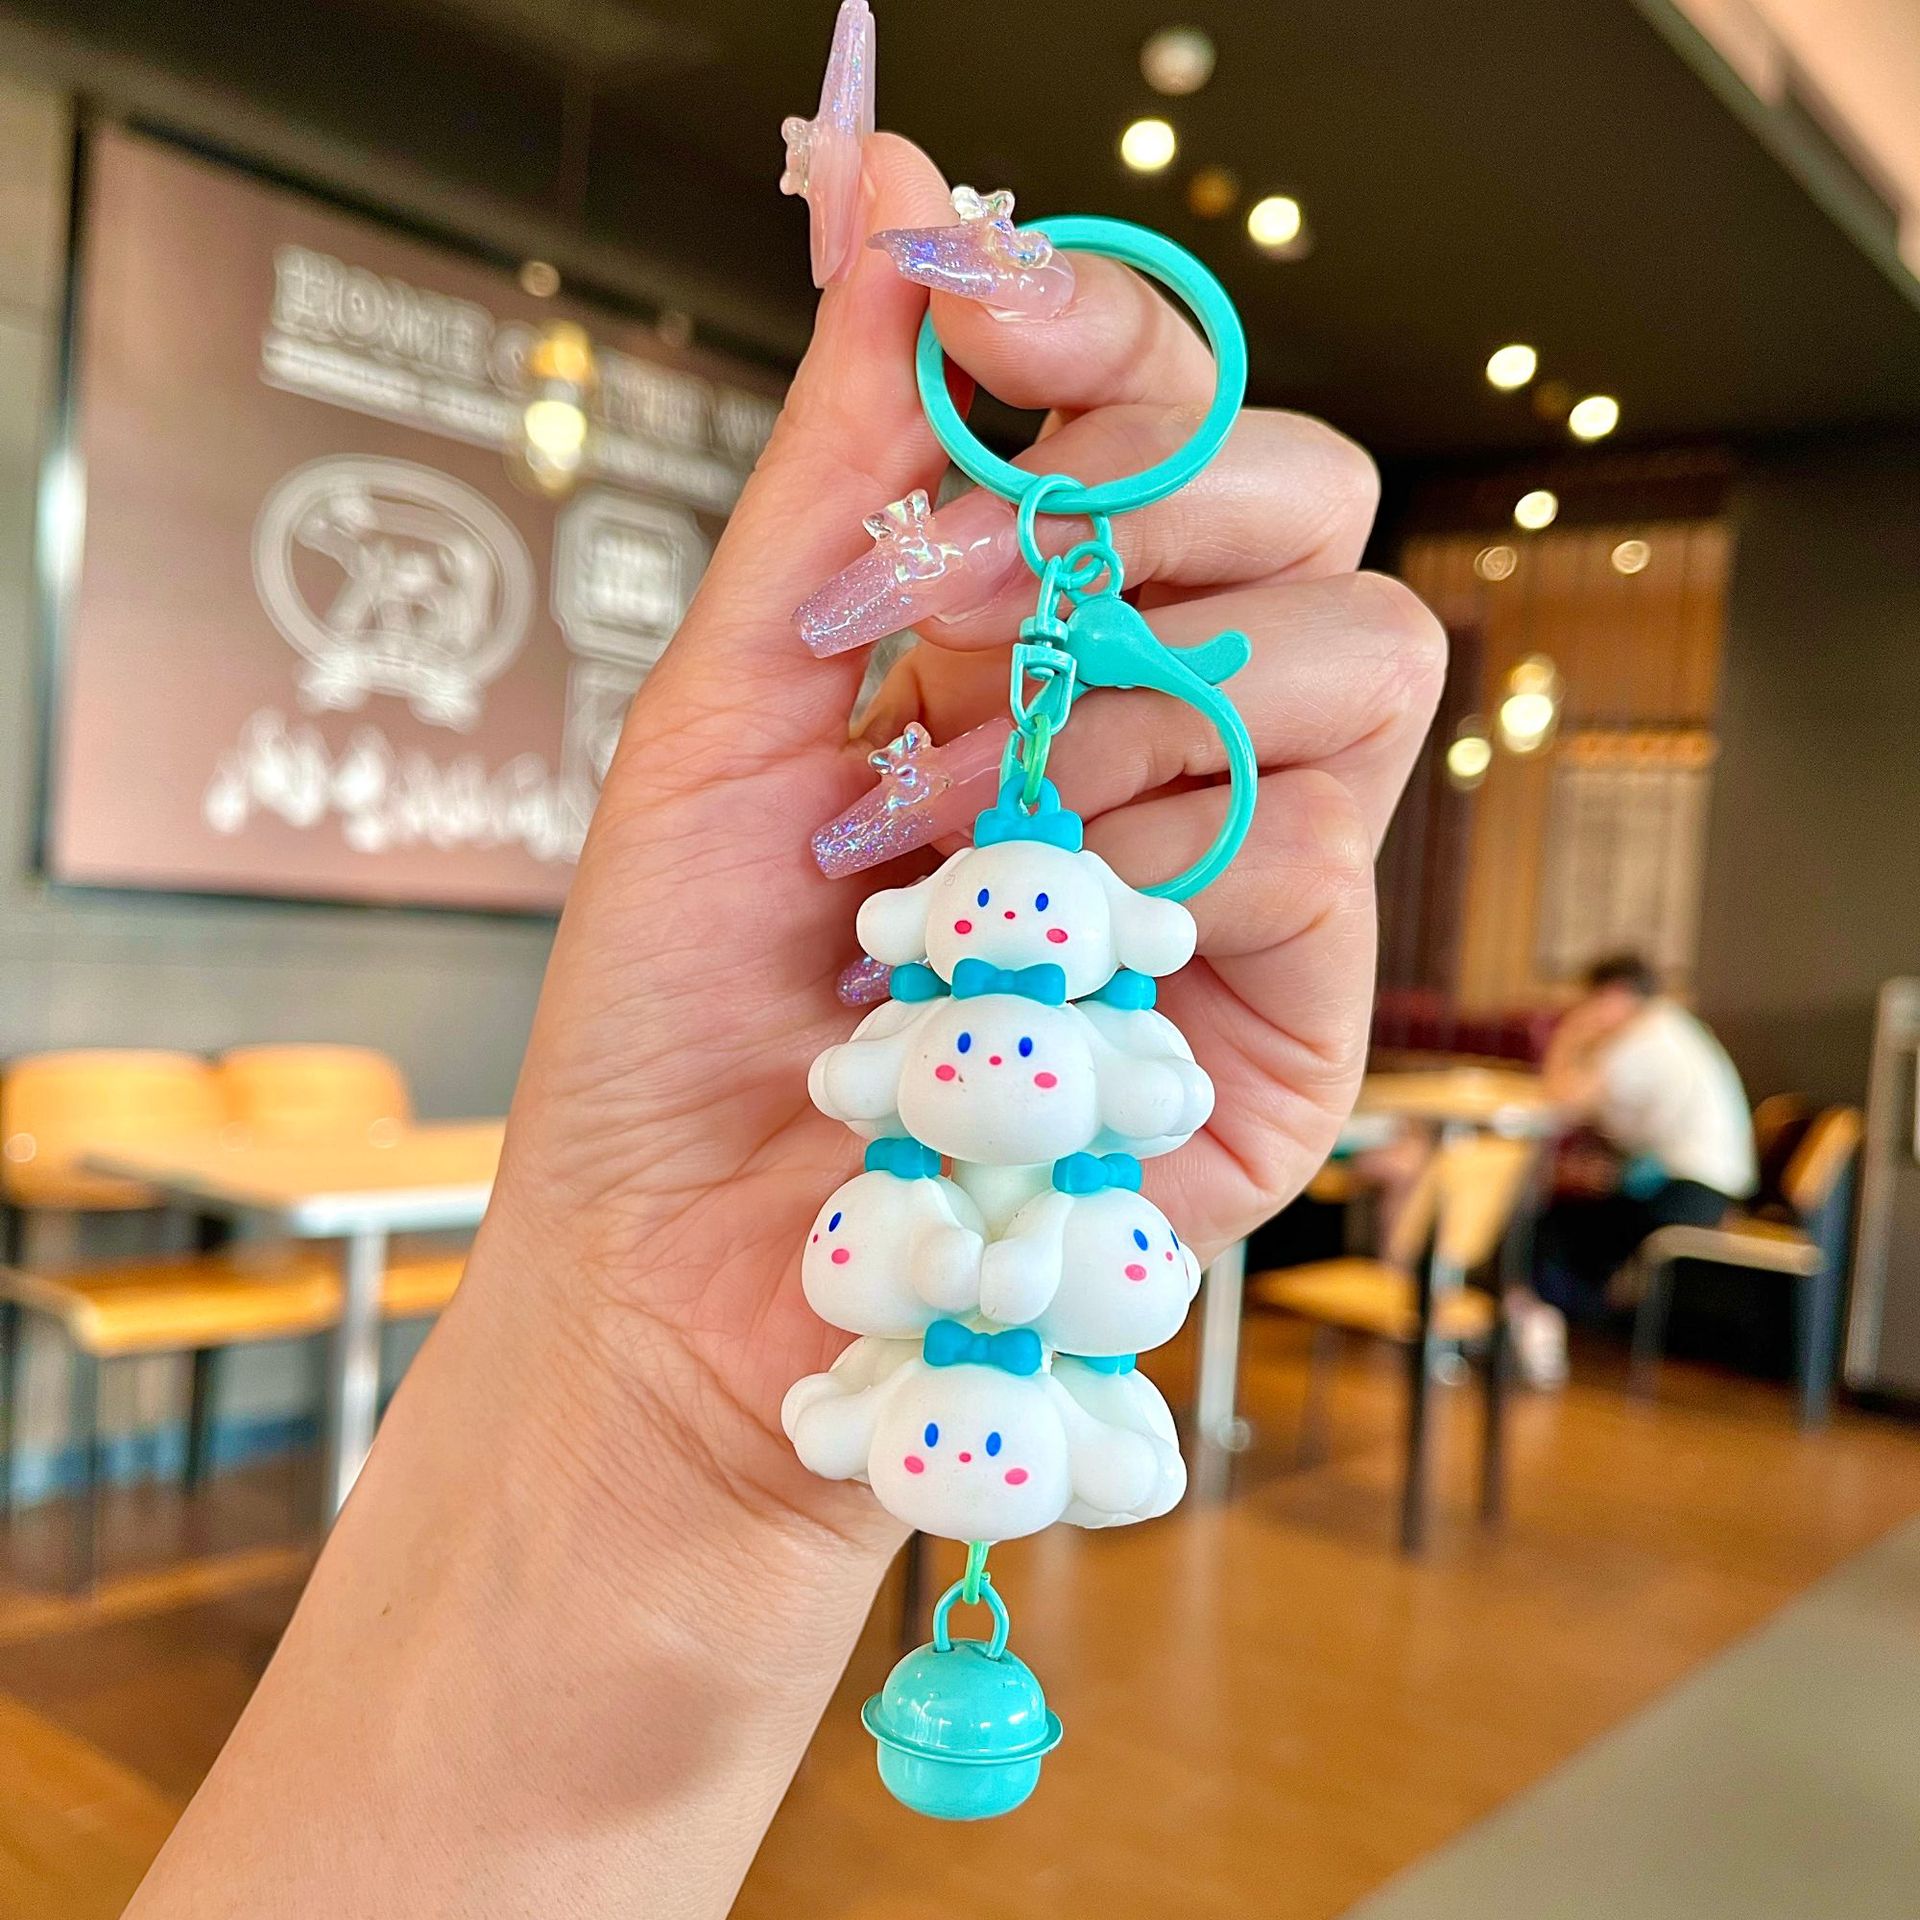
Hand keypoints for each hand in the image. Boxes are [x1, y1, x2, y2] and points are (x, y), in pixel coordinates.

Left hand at [479, 135, 1443, 1544]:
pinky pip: (1327, 839)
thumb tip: (892, 180)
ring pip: (1363, 648)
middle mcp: (1159, 730)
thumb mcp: (731, 701)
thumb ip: (844, 459)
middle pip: (1313, 501)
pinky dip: (1171, 848)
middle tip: (963, 607)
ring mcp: (1244, 867)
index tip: (980, 288)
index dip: (1105, 328)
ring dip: (1145, 697)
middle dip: (1153, 507)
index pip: (1157, 420)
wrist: (683, 1276)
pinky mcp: (1296, 1013)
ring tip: (962, 833)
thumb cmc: (676, 1007)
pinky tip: (1043, 940)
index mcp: (1031, 640)